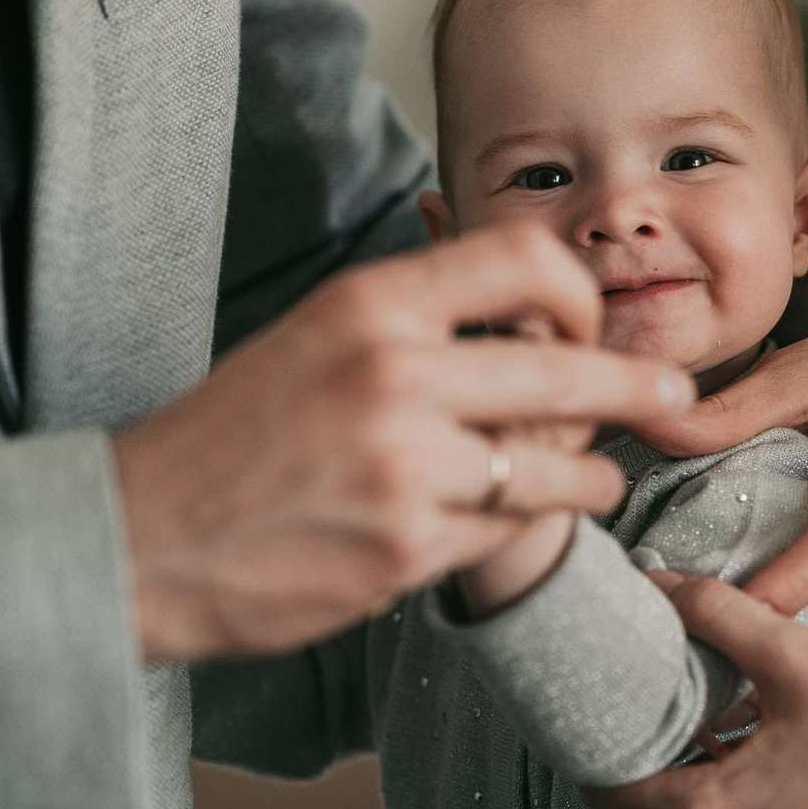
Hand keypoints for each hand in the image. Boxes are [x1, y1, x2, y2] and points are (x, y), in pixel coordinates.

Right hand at [114, 222, 693, 661]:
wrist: (136, 537)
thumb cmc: (229, 436)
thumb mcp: (311, 337)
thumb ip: (412, 319)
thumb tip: (519, 307)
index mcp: (368, 305)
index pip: (523, 259)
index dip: (576, 292)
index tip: (587, 325)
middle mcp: (393, 374)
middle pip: (566, 368)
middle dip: (635, 386)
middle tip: (671, 394)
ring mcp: (404, 466)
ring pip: (557, 464)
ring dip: (590, 472)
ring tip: (597, 477)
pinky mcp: (408, 549)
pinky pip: (514, 529)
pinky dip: (534, 524)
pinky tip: (531, 518)